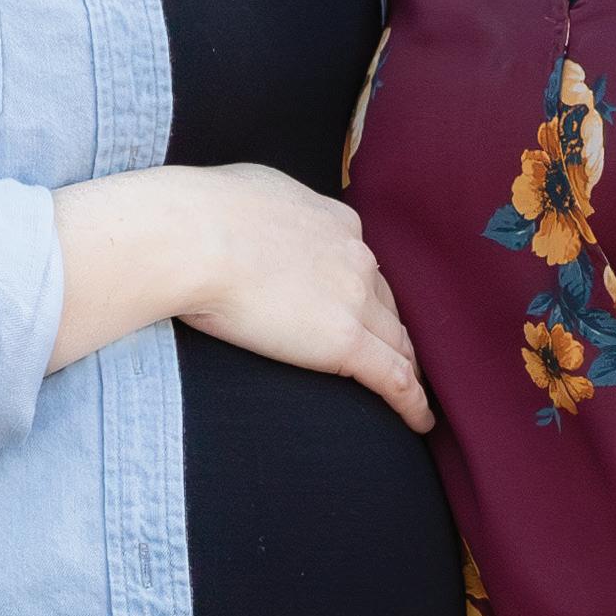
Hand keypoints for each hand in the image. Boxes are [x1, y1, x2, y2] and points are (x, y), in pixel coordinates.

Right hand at [175, 164, 433, 433]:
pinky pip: (395, 379)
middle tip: (397, 358)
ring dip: (409, 366)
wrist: (193, 237)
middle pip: (386, 304)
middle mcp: (355, 257)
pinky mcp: (346, 342)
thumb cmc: (199, 216)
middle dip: (393, 330)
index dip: (366, 291)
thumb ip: (266, 212)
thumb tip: (252, 219)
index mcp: (333, 222)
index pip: (361, 265)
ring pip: (398, 342)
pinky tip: (422, 422)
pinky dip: (413, 403)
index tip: (361, 309)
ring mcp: (355, 299)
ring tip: (414, 393)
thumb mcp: (248, 194)